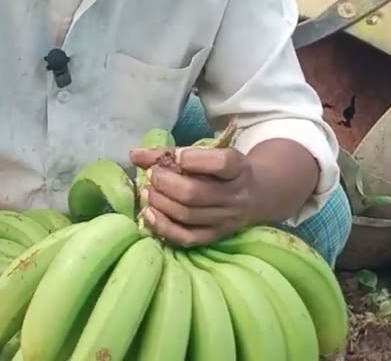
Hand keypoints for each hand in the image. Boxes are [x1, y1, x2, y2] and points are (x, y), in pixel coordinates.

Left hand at [128, 145, 256, 246]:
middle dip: (166, 183)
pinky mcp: (216, 236)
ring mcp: (226, 219)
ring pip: (188, 215)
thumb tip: (134, 155)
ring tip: (148, 192)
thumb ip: (170, 152)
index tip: (175, 156)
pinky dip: (164, 227)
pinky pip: (187, 237)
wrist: (256, 195)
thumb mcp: (208, 154)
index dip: (193, 159)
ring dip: (160, 203)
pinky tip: (149, 214)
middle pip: (195, 193)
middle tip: (151, 176)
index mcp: (238, 168)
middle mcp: (235, 196)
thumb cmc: (223, 170)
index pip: (221, 163)